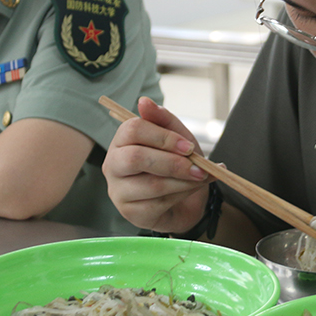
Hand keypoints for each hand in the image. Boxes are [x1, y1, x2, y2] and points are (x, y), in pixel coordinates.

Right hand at [102, 96, 210, 233]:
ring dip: (183, 180)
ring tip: (202, 177)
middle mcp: (113, 165)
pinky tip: (193, 189)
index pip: (133, 130)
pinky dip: (182, 195)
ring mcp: (118, 191)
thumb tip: (144, 101)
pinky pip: (159, 203)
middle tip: (197, 166)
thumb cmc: (176, 163)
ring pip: (151, 184)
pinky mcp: (130, 213)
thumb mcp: (177, 138)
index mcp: (121, 141)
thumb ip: (164, 120)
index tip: (189, 146)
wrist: (186, 200)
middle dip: (172, 162)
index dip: (163, 137)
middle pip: (135, 158)